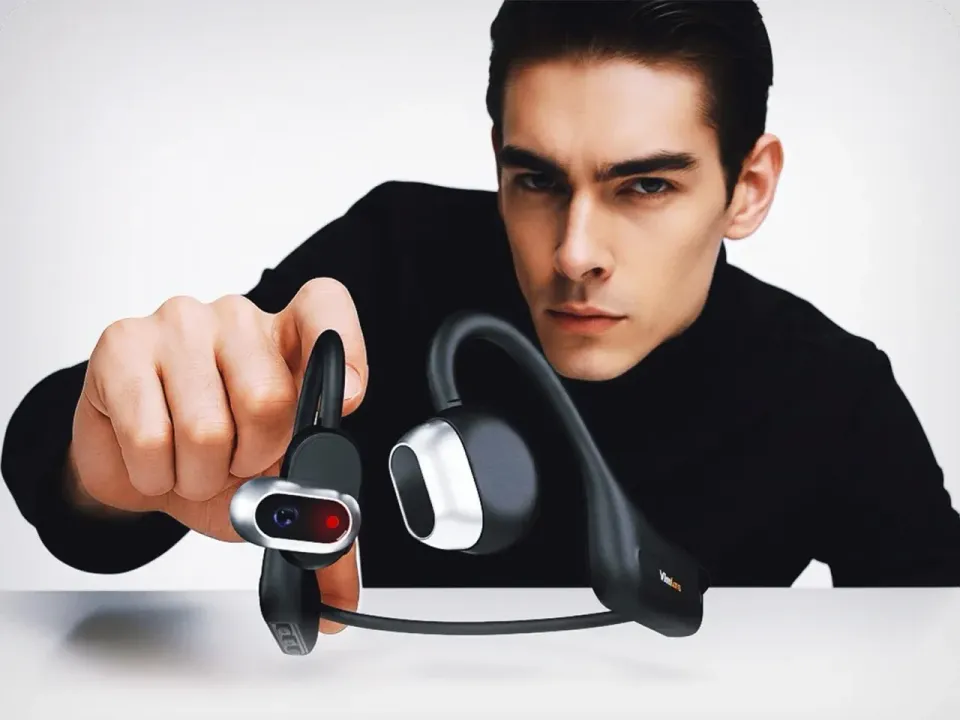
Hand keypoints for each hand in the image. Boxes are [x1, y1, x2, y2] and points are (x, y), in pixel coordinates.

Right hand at [68, 278, 367, 632]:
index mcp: (289, 339)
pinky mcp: (123, 344)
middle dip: (251, 461)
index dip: (347, 349)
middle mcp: (240, 319)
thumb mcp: (275, 490)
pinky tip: (156, 456)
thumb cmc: (215, 459)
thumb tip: (338, 594)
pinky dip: (156, 474)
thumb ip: (317, 530)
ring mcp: (179, 324)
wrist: (139, 466)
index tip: (348, 398)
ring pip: (207, 427)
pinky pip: (151, 436)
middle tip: (234, 462)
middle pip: (269, 398)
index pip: (326, 308)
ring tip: (192, 461)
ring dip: (199, 475)